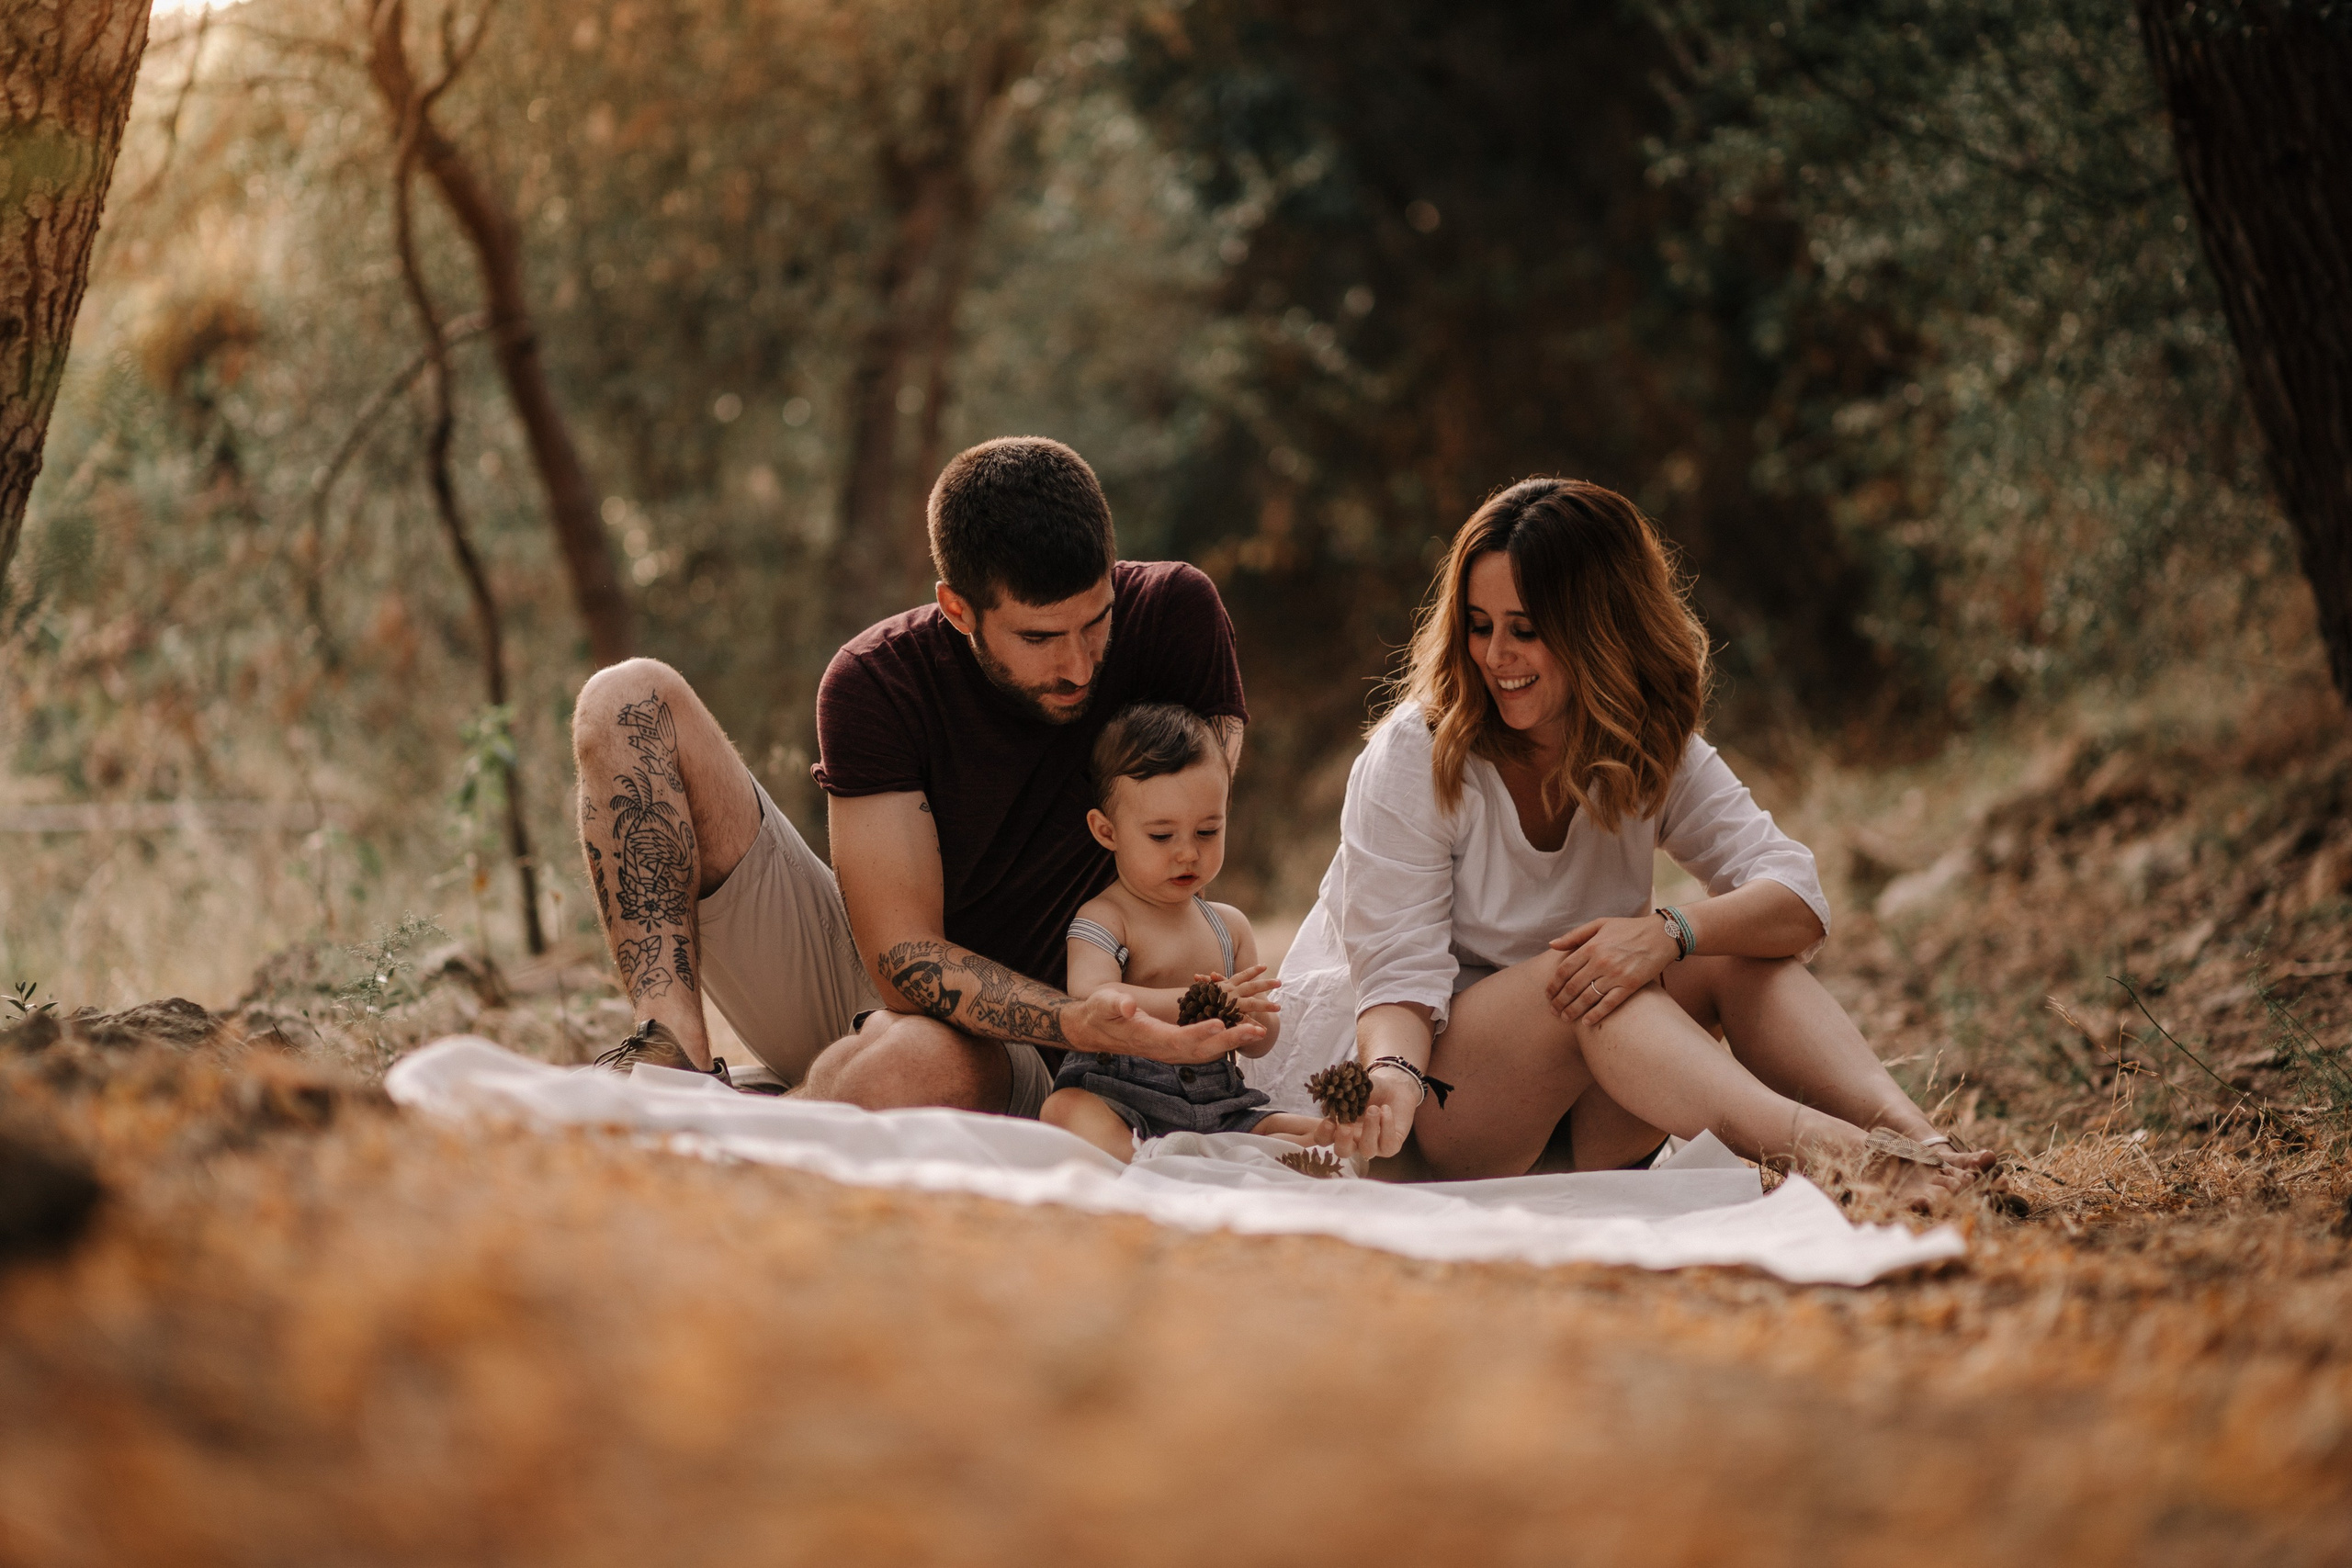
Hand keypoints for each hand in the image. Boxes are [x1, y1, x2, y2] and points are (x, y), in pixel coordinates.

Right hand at [1067, 986, 1261, 1063]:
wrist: (1095, 1028)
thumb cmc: (1099, 1012)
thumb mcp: (1104, 1004)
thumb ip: (1116, 1004)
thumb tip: (1129, 1007)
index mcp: (1148, 1037)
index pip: (1178, 1039)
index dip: (1200, 1034)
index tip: (1220, 1024)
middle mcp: (1163, 1048)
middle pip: (1202, 1050)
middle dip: (1230, 1040)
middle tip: (1256, 1030)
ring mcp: (1170, 1048)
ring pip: (1207, 1050)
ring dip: (1234, 1041)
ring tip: (1259, 1030)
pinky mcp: (1175, 1043)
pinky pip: (1204, 1045)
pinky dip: (1225, 1039)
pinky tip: (1241, 1029)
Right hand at [1195, 964, 1281, 1020]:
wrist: (1187, 1010)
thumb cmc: (1193, 1000)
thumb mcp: (1200, 988)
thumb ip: (1205, 982)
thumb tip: (1198, 975)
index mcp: (1225, 985)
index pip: (1241, 976)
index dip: (1253, 971)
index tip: (1264, 966)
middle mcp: (1230, 992)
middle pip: (1252, 987)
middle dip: (1265, 984)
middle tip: (1280, 982)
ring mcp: (1231, 1003)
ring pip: (1252, 1003)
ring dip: (1266, 1005)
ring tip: (1278, 1007)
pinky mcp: (1229, 1015)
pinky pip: (1244, 1021)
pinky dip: (1254, 1026)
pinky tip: (1264, 1031)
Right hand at [1312, 1064, 1417, 1161]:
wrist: (1393, 1088)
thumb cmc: (1369, 1090)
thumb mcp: (1353, 1087)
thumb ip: (1340, 1090)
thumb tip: (1329, 1090)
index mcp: (1338, 1128)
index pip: (1323, 1139)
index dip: (1322, 1134)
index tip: (1328, 1120)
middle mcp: (1354, 1141)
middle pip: (1342, 1152)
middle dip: (1342, 1141)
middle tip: (1345, 1126)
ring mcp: (1373, 1145)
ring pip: (1367, 1150)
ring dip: (1369, 1130)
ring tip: (1373, 1109)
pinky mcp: (1391, 1145)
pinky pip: (1388, 1144)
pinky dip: (1387, 1125)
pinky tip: (1386, 1109)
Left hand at [1546, 915, 1678, 1026]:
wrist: (1661, 935)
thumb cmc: (1629, 928)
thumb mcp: (1600, 924)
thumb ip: (1575, 935)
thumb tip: (1551, 944)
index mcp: (1591, 946)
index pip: (1564, 970)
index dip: (1553, 985)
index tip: (1548, 995)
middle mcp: (1600, 961)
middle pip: (1572, 987)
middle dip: (1559, 1002)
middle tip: (1553, 1011)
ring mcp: (1616, 975)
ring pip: (1588, 998)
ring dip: (1573, 1010)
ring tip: (1565, 1018)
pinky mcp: (1630, 985)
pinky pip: (1609, 1003)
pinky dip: (1596, 1014)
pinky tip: (1586, 1022)